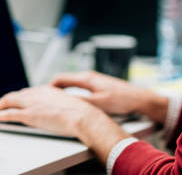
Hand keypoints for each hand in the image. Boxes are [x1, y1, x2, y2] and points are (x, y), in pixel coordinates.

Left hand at [0, 86, 130, 164]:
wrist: (83, 116)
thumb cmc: (80, 113)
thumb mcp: (67, 103)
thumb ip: (57, 104)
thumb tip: (56, 109)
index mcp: (46, 90)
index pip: (27, 92)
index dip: (18, 97)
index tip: (14, 100)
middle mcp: (37, 94)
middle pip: (16, 95)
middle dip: (5, 100)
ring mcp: (32, 104)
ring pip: (9, 101)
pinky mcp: (29, 114)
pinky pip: (9, 114)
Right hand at [50, 71, 167, 122]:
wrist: (140, 99)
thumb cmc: (122, 100)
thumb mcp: (99, 103)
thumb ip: (81, 102)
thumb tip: (64, 102)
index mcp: (86, 78)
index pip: (60, 78)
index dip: (48, 86)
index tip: (41, 95)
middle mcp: (88, 76)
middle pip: (63, 80)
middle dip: (53, 88)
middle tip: (45, 98)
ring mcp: (93, 80)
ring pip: (70, 83)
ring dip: (61, 90)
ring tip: (55, 101)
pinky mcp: (97, 85)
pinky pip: (78, 86)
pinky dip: (70, 92)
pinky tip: (71, 101)